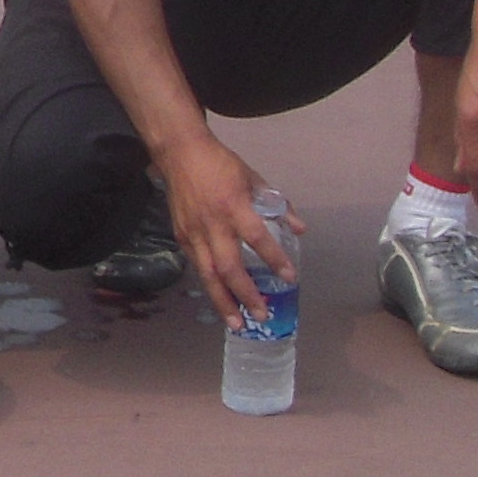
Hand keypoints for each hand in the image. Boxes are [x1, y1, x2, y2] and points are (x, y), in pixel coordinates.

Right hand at [156, 132, 295, 329]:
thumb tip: (298, 229)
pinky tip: (220, 298)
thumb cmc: (220, 164)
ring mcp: (194, 232)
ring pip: (208, 274)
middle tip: (261, 315)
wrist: (179, 152)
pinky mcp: (181, 235)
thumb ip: (276, 204)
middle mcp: (213, 224)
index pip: (258, 238)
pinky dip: (210, 283)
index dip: (274, 259)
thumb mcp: (253, 177)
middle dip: (245, 295)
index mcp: (234, 206)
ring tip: (236, 324)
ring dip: (223, 301)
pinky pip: (197, 265)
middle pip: (229, 268)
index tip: (290, 277)